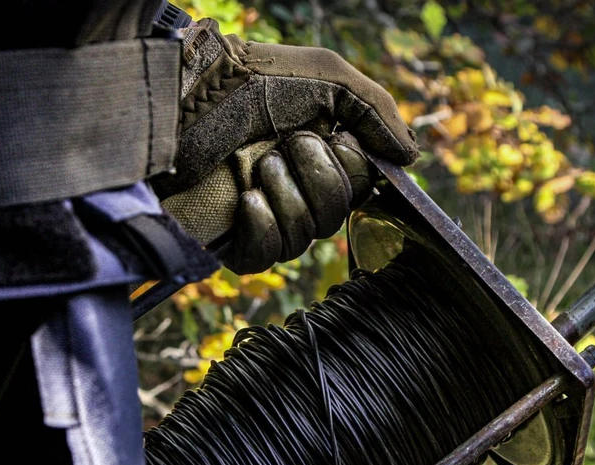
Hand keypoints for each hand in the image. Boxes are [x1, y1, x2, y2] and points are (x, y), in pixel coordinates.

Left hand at [152, 19, 418, 272]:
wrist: (183, 97)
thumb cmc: (250, 81)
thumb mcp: (325, 77)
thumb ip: (375, 111)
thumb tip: (411, 156)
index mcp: (322, 154)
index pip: (362, 189)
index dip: (351, 170)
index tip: (333, 136)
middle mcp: (296, 187)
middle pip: (336, 217)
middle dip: (317, 177)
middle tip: (286, 143)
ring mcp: (264, 215)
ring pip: (304, 238)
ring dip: (286, 195)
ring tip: (258, 164)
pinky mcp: (231, 238)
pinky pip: (266, 258)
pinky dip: (262, 227)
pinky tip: (247, 199)